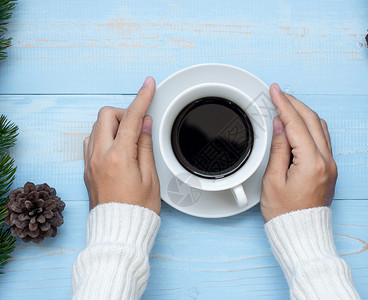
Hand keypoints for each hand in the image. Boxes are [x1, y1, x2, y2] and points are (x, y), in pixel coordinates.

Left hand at [83, 77, 160, 213]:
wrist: (118, 231)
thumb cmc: (137, 209)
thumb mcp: (150, 177)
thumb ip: (144, 145)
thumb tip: (143, 123)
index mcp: (118, 157)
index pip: (131, 118)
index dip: (142, 98)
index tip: (148, 85)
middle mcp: (99, 156)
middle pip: (106, 115)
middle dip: (123, 112)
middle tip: (138, 123)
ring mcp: (90, 163)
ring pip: (96, 127)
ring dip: (113, 125)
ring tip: (129, 138)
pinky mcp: (87, 170)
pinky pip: (91, 142)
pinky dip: (104, 137)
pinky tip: (117, 147)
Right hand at [260, 84, 336, 221]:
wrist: (301, 233)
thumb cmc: (285, 213)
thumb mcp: (273, 180)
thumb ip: (279, 148)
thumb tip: (281, 124)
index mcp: (311, 163)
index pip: (296, 123)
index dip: (283, 103)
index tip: (275, 90)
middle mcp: (326, 161)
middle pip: (311, 120)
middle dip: (294, 103)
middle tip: (279, 94)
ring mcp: (330, 165)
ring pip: (320, 127)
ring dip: (304, 113)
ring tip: (287, 106)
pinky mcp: (329, 169)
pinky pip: (323, 139)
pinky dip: (310, 126)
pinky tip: (298, 124)